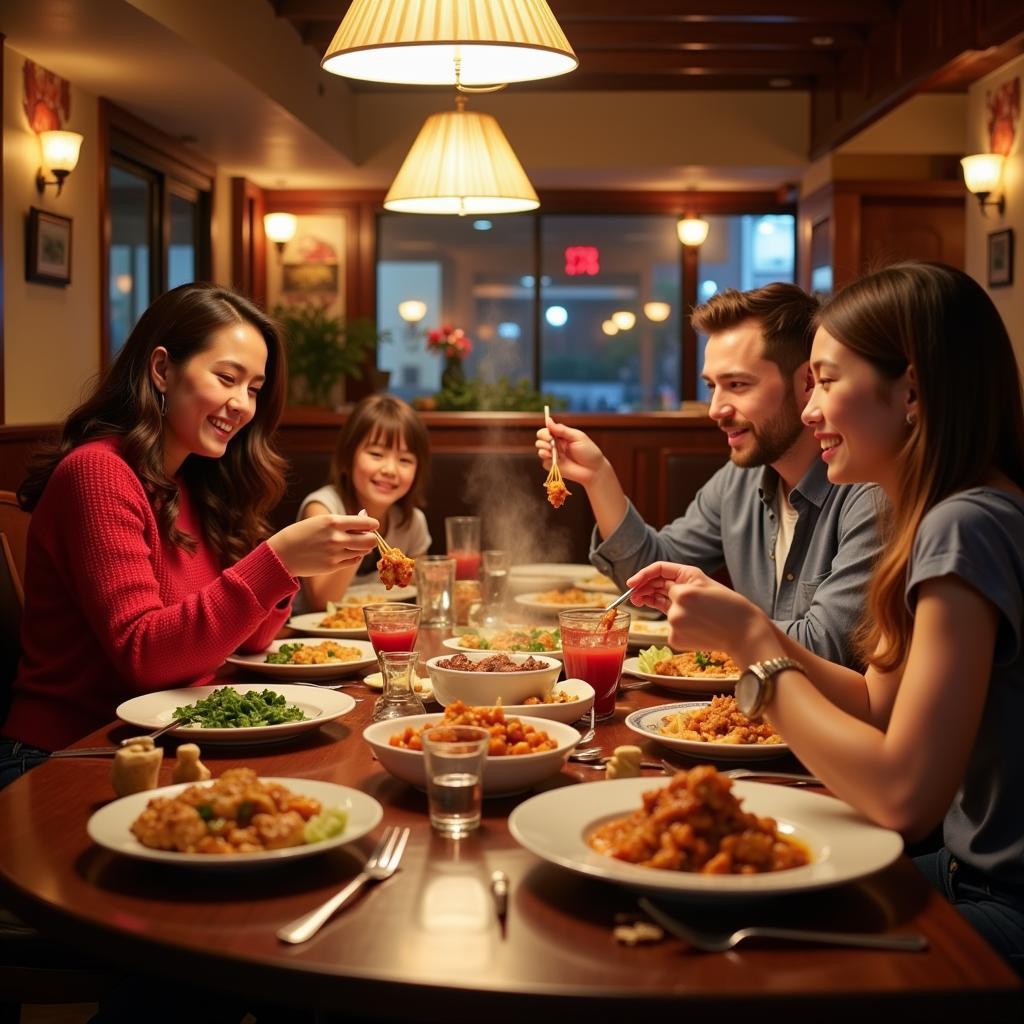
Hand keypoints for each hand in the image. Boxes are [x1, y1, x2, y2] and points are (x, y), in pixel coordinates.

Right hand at [267, 514, 379, 577]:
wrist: (281, 554)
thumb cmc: (302, 534)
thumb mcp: (321, 521)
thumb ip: (344, 520)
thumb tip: (366, 515)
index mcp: (333, 521)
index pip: (367, 523)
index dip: (372, 524)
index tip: (371, 525)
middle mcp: (336, 538)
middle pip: (371, 540)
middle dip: (371, 538)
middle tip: (365, 536)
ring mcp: (335, 554)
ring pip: (363, 551)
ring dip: (362, 547)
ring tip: (351, 544)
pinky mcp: (333, 567)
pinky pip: (354, 561)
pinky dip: (354, 556)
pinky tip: (344, 552)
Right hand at [535, 418, 608, 486]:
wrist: (593, 470)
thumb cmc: (588, 452)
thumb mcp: (577, 437)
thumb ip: (562, 430)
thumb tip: (548, 420)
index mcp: (562, 436)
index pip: (547, 429)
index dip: (546, 430)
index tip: (550, 433)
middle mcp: (556, 444)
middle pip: (541, 437)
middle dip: (543, 438)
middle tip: (551, 441)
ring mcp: (553, 455)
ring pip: (540, 448)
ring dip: (543, 447)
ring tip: (551, 450)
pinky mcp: (552, 466)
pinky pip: (543, 460)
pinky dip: (545, 457)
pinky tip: (552, 457)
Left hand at [627, 562, 771, 658]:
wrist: (745, 632)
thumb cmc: (729, 607)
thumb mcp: (704, 585)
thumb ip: (678, 584)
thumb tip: (650, 590)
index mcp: (685, 587)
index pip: (656, 573)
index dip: (641, 576)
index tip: (631, 583)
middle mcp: (677, 605)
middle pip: (656, 594)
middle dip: (646, 594)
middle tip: (639, 597)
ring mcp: (675, 623)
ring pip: (667, 613)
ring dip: (675, 613)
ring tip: (700, 617)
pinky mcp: (675, 639)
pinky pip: (672, 630)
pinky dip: (682, 628)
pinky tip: (700, 630)